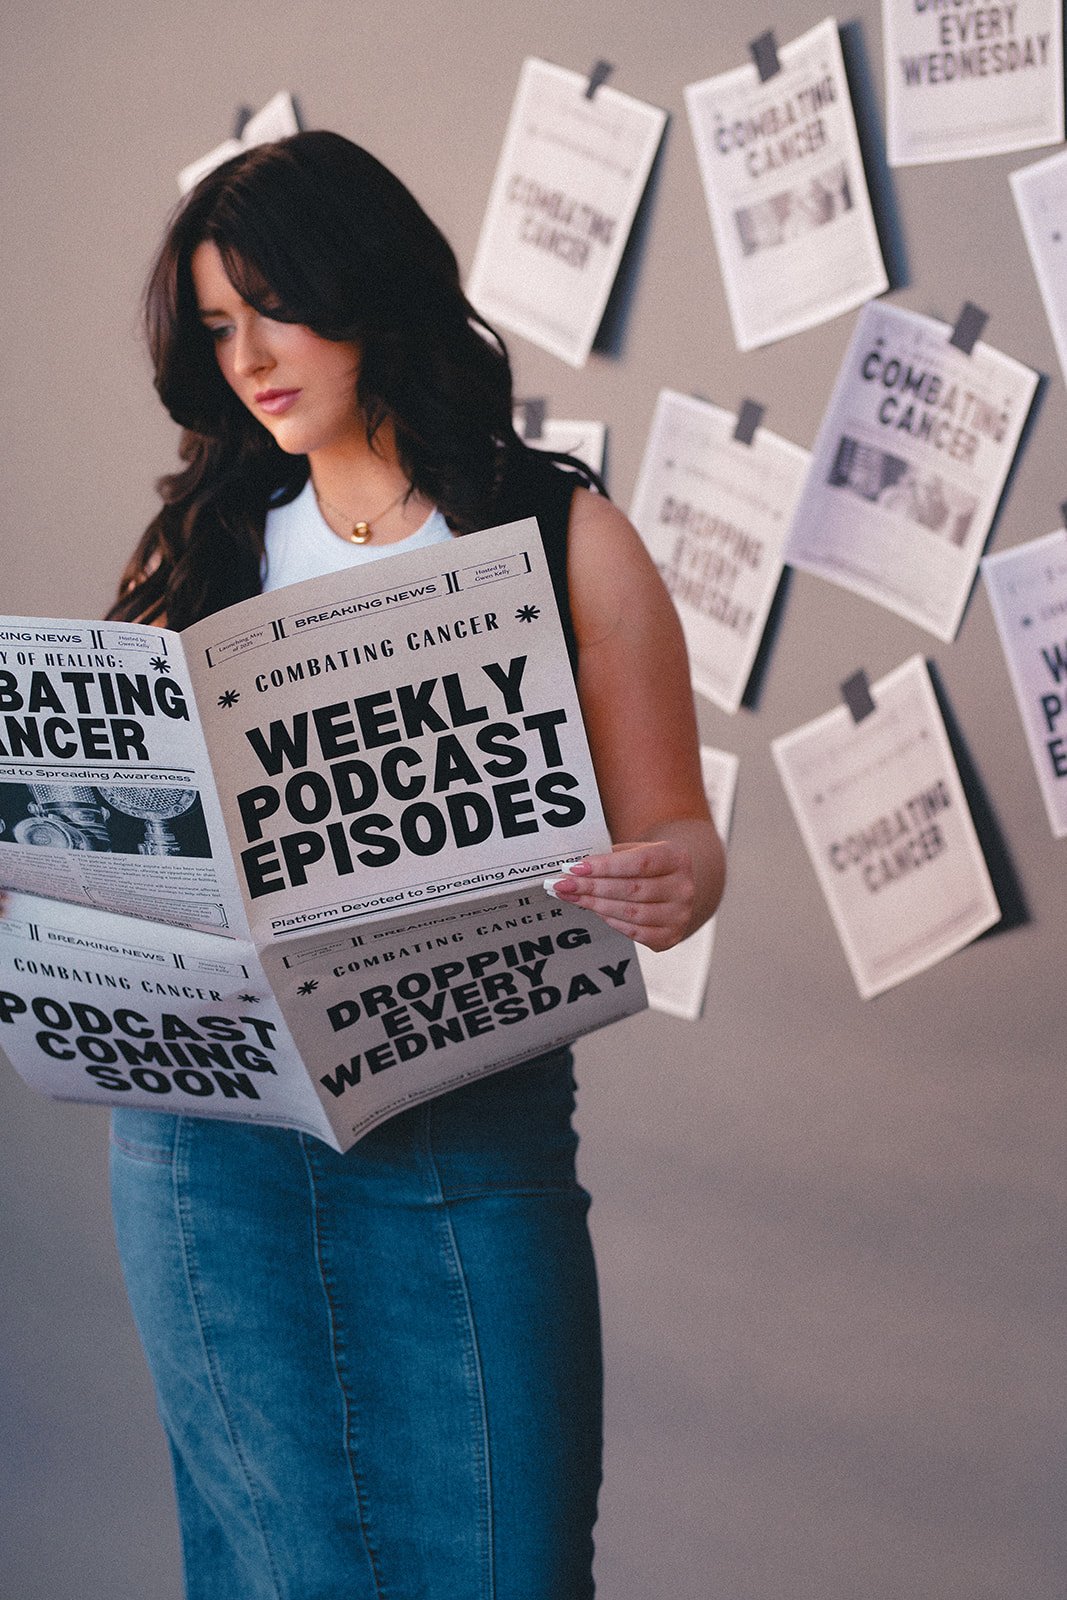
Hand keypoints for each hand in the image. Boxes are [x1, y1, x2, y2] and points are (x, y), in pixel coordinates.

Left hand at [546, 841, 696, 951]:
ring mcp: (679, 915)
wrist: (673, 885)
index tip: (575, 868)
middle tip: (562, 885)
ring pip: (631, 913)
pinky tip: (595, 911)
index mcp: (676, 858)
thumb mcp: (635, 851)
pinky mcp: (670, 936)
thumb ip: (609, 857)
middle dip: (592, 887)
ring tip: (572, 897)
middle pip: (632, 889)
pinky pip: (634, 932)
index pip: (639, 863)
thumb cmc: (648, 866)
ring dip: (595, 905)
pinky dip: (611, 921)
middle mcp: (683, 887)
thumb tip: (572, 869)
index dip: (605, 866)